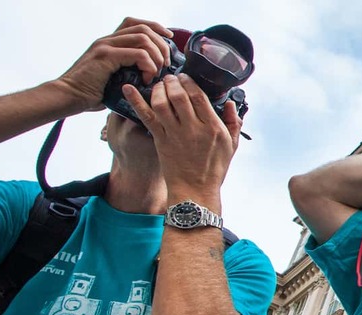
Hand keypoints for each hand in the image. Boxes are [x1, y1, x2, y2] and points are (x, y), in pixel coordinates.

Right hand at [53, 17, 173, 112]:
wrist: (66, 97)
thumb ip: (129, 71)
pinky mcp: (105, 56)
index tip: (169, 38)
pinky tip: (147, 78)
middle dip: (161, 45)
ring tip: (157, 72)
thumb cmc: (90, 93)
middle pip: (144, 29)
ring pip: (143, 38)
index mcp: (109, 42)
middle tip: (166, 64)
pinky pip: (138, 54)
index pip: (136, 24)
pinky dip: (149, 65)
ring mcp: (105, 46)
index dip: (156, 27)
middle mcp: (107, 40)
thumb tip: (151, 78)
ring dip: (157, 55)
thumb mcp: (114, 78)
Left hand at [125, 74, 241, 199]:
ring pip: (162, 103)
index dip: (189, 81)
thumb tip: (230, 103)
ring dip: (158, 89)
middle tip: (170, 77)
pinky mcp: (159, 140)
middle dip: (172, 81)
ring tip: (158, 84)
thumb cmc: (214, 169)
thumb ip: (233, 122)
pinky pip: (146, 117)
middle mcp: (193, 128)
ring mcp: (174, 134)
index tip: (185, 76)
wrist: (195, 191)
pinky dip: (135, 101)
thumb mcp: (231, 146)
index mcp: (212, 127)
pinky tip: (128, 89)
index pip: (199, 95)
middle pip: (179, 95)